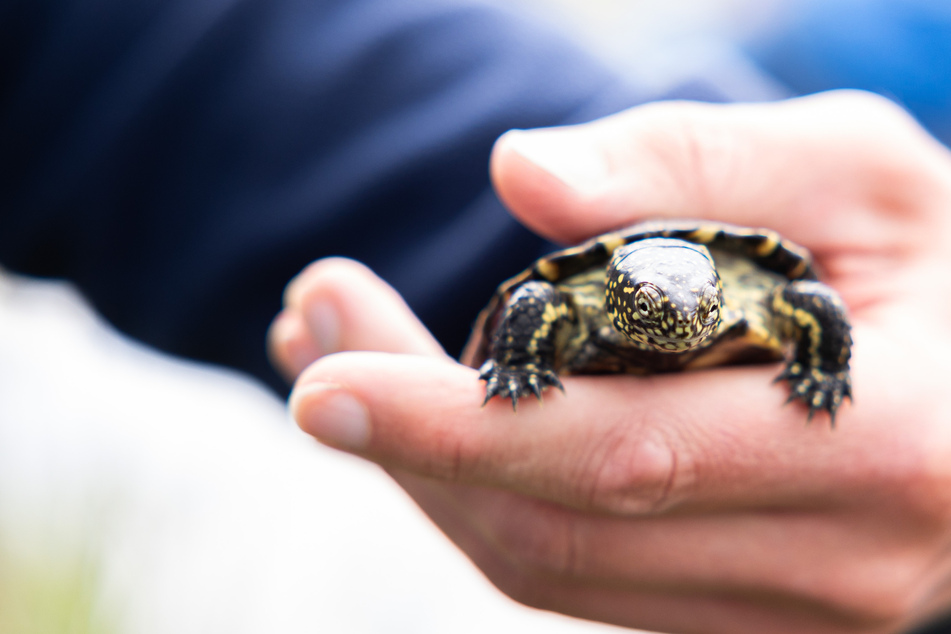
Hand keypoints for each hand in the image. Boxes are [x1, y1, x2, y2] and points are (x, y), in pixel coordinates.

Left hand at [269, 91, 950, 633]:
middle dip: (410, 441)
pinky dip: (488, 498)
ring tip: (346, 355)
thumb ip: (690, 163)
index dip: (458, 428)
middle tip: (315, 331)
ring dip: (429, 471)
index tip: (322, 385)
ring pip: (551, 569)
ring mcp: (787, 610)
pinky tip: (438, 418)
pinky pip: (581, 572)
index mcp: (875, 447)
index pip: (620, 458)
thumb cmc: (936, 255)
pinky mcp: (745, 610)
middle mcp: (833, 563)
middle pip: (556, 533)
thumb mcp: (848, 169)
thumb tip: (517, 171)